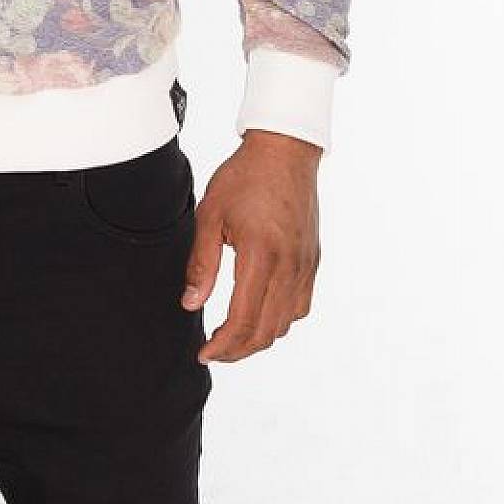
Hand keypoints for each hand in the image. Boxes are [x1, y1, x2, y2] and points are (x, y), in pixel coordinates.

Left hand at [183, 129, 322, 362]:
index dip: (222, 346)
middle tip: (214, 350)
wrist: (285, 150)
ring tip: (232, 335)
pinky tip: (259, 312)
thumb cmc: (245, 177)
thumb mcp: (210, 215)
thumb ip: (201, 264)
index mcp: (261, 257)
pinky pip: (300, 306)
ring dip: (258, 337)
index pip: (243, 321)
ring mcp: (305, 266)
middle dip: (237, 350)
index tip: (204, 353)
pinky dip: (279, 319)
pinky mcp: (312, 261)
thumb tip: (190, 304)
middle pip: (266, 331)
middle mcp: (289, 267)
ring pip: (285, 324)